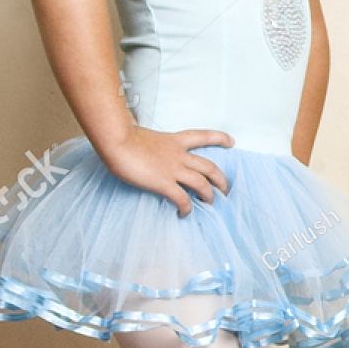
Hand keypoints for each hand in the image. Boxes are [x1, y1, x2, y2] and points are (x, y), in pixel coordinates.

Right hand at [100, 127, 233, 215]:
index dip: (219, 139)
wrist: (116, 138)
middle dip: (221, 179)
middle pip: (209, 167)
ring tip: (210, 204)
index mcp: (174, 141)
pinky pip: (182, 199)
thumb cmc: (121, 135)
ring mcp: (173, 169)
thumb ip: (148, 140)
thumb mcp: (141, 134)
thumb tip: (139, 138)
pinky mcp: (164, 183)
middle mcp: (178, 155)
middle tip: (226, 190)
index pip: (202, 137)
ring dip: (209, 196)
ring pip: (202, 184)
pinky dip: (187, 208)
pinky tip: (185, 213)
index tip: (232, 142)